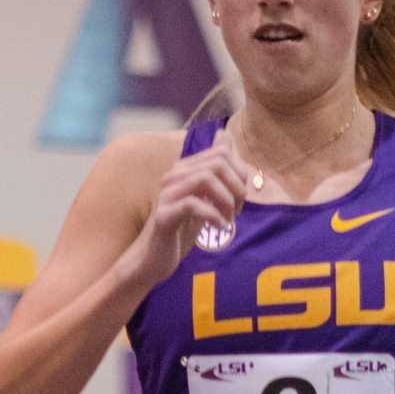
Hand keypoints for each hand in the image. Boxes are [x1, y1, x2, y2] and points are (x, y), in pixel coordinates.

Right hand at [129, 144, 251, 288]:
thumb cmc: (181, 228)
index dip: (240, 173)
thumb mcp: (204, 196)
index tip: (240, 198)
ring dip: (226, 200)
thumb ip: (216, 170)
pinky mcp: (163, 216)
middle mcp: (174, 176)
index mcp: (184, 169)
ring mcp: (167, 194)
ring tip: (228, 220)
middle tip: (237, 211)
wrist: (154, 259)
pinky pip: (193, 204)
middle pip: (217, 163)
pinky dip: (213, 215)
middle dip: (236, 187)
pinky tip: (218, 226)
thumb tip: (224, 135)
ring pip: (206, 179)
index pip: (221, 152)